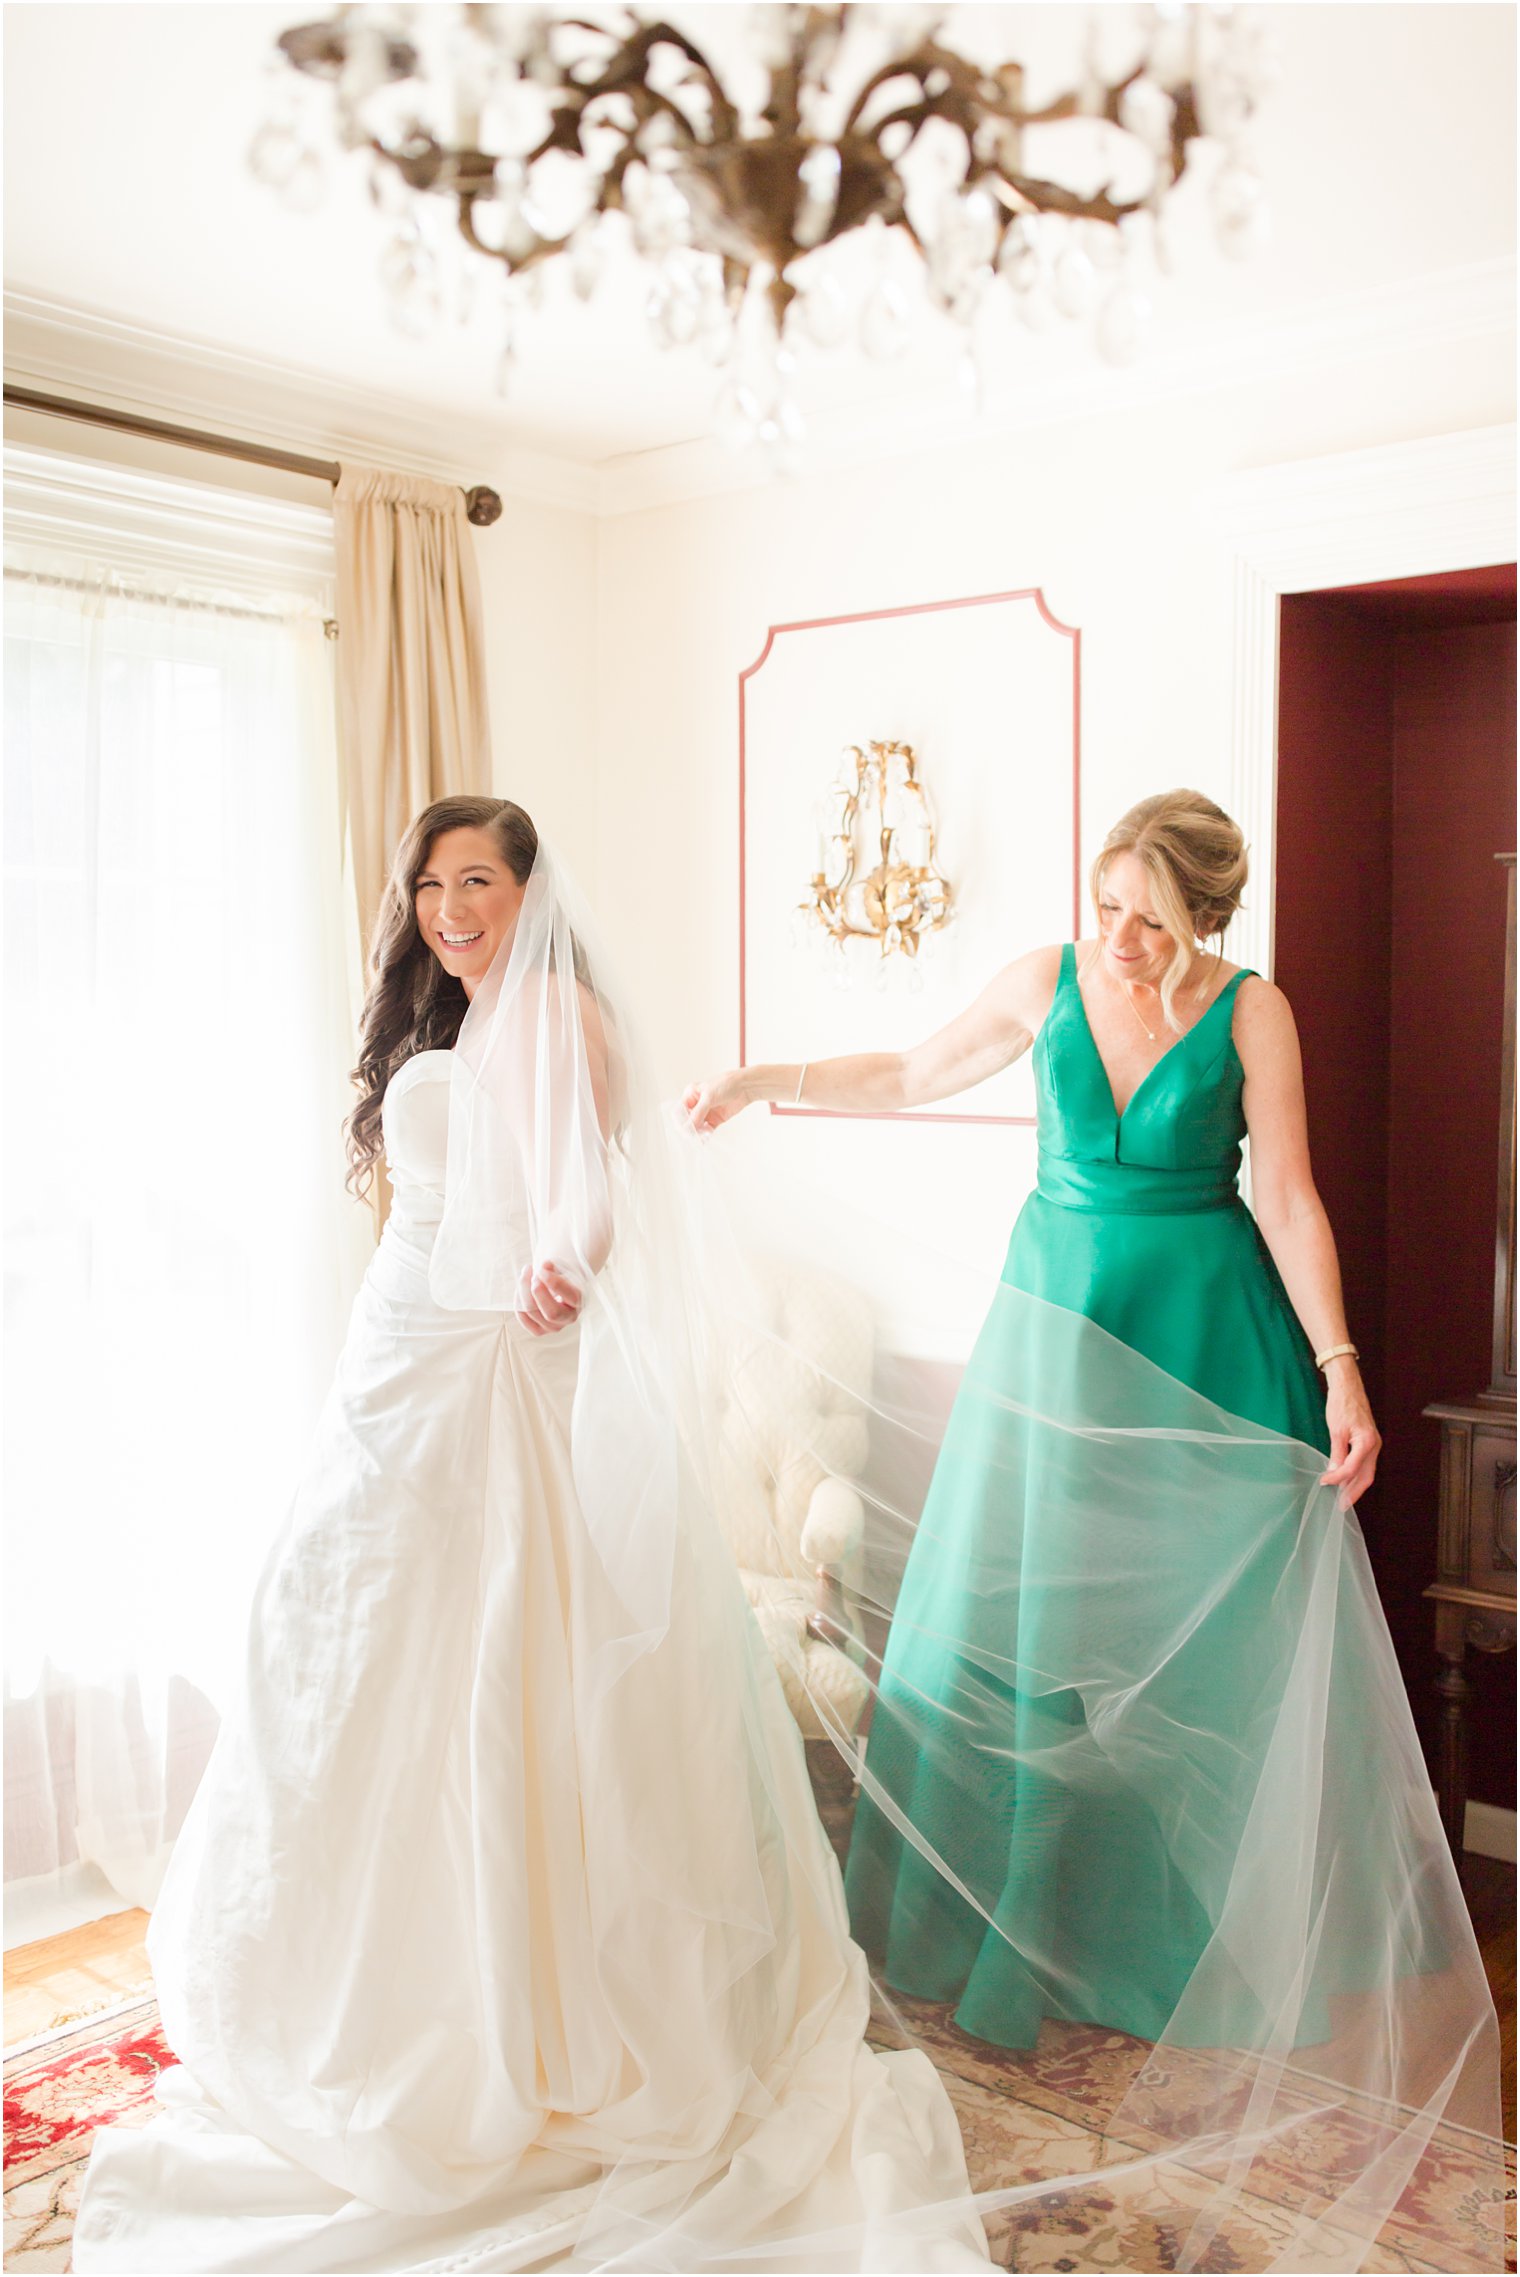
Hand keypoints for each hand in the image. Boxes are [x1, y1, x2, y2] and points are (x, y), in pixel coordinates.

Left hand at [514, 1260, 582, 1337]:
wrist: (556, 1287)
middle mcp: (569, 1318)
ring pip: (532, 1312)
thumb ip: (555, 1267)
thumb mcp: (561, 1268)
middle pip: (551, 1313)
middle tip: (532, 1273)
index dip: (555, 1282)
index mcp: (579, 1301)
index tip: (542, 1268)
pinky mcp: (539, 1330)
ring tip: (526, 1273)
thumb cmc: (560, 1275)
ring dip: (524, 1290)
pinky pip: (523, 1318)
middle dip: (538, 1292)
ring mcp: (554, 1327)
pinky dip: (518, 1302)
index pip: (570, 1297)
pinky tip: (520, 1290)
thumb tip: (545, 1265)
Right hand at [682, 1069, 750, 1134]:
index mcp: (691, 1094)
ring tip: (700, 1136)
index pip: (681, 1110)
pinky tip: (705, 1139)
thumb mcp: (709, 1097)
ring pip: (697, 1126)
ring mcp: (706, 1112)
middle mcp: (697, 1104)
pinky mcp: (715, 1120)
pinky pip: (707, 1130)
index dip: (681, 1120)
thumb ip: (698, 1112)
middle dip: (689, 1128)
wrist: (744, 1087)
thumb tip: (689, 1126)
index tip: (683, 1129)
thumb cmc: (726, 1084)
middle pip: (688, 1120)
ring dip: (698, 1132)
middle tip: (692, 1134)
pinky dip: (705, 1135)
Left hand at [1320, 1363, 1380, 1506]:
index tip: (1324, 1483)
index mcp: (1367, 1442)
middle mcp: (1374, 1445)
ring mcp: (1373, 1444)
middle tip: (1341, 1505)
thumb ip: (1337, 1454)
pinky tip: (1345, 1479)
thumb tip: (1333, 1472)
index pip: (1352, 1469)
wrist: (1348, 1387)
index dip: (1338, 1479)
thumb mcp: (1336, 1431)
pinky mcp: (1368, 1441)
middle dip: (1353, 1492)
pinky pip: (1364, 1463)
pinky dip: (1355, 1473)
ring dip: (1354, 1485)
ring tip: (1342, 1497)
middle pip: (1366, 1476)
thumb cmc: (1342, 1404)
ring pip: (1366, 1471)